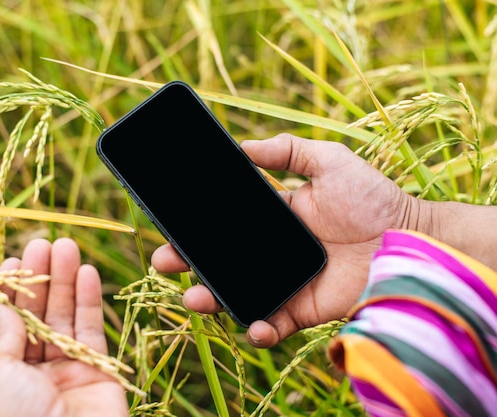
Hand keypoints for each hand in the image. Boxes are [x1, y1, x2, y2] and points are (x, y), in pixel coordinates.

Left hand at [0, 238, 128, 416]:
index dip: (8, 291)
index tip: (15, 260)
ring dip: (66, 282)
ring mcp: (64, 371)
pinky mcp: (96, 373)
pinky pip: (92, 332)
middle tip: (45, 244)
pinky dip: (90, 302)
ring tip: (68, 248)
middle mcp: (28, 372)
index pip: (1, 323)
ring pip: (64, 317)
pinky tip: (87, 275)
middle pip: (34, 315)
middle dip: (39, 279)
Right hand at [152, 134, 420, 347]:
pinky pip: (273, 324)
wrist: (410, 239)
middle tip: (164, 261)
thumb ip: (286, 150)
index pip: (223, 224)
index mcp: (272, 219)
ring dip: (210, 299)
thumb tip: (241, 145)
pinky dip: (258, 330)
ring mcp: (284, 282)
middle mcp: (271, 252)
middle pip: (219, 261)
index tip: (169, 224)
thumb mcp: (329, 161)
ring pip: (236, 295)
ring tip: (193, 298)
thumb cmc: (372, 197)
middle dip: (187, 263)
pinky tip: (252, 326)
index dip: (194, 227)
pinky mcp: (303, 309)